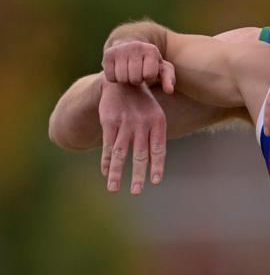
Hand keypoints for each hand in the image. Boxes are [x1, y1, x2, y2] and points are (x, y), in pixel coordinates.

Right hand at [99, 78, 166, 194]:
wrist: (123, 82)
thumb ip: (155, 138)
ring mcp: (125, 122)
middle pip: (140, 154)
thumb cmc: (143, 104)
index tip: (155, 181)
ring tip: (114, 189)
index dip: (157, 165)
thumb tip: (153, 164)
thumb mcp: (155, 115)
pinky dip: (106, 160)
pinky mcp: (109, 121)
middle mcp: (142, 123)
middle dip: (138, 175)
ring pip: (120, 152)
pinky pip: (108, 144)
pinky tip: (105, 172)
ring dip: (117, 172)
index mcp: (158, 122)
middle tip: (136, 192)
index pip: (159, 149)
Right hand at [102, 40, 174, 93]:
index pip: (149, 75)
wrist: (130, 48)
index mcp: (151, 50)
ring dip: (126, 80)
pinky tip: (119, 71)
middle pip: (135, 78)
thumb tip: (169, 91)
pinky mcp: (108, 54)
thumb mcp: (162, 69)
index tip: (148, 71)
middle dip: (137, 80)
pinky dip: (115, 78)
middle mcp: (136, 46)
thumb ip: (168, 79)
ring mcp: (121, 49)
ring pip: (122, 78)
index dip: (148, 77)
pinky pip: (110, 76)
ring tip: (129, 72)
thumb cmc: (149, 62)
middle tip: (137, 73)